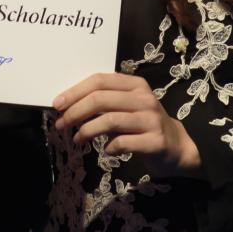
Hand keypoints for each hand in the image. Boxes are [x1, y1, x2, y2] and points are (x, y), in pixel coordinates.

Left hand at [52, 73, 200, 179]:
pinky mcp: (155, 141)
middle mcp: (144, 99)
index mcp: (135, 84)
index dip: (75, 92)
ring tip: (77, 138)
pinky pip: (122, 142)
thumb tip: (67, 106)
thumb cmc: (142, 124)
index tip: (57, 104)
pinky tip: (106, 150)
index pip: (99, 80)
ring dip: (87, 130)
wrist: (175, 147)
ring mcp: (151, 119)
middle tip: (61, 124)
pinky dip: (108, 147)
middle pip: (101, 99)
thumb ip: (103, 102)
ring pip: (109, 120)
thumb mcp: (126, 107)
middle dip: (75, 112)